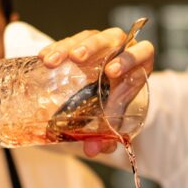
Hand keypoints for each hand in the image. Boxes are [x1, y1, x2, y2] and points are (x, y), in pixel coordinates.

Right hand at [39, 27, 154, 156]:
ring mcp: (99, 44)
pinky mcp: (80, 43)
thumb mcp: (112, 120)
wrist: (102, 95)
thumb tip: (92, 150)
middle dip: (94, 47)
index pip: (143, 52)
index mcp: (138, 65)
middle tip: (78, 59)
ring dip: (69, 46)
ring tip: (53, 61)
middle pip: (112, 38)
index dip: (131, 58)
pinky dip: (55, 48)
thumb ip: (106, 136)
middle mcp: (120, 49)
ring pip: (88, 37)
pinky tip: (43, 58)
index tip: (111, 72)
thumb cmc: (113, 105)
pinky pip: (68, 41)